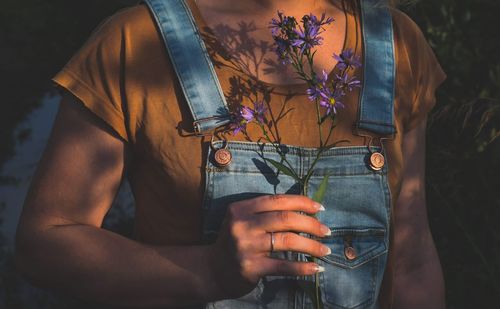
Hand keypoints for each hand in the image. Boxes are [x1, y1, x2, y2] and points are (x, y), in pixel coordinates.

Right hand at [208, 194, 331, 298]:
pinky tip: (316, 268)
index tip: (320, 208)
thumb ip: (265, 212)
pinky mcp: (251, 267)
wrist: (212, 270)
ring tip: (325, 250)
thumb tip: (305, 208)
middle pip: (285, 219)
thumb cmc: (235, 242)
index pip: (277, 200)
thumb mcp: (243, 221)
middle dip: (311, 223)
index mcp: (241, 208)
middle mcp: (242, 225)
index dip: (302, 202)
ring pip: (287, 240)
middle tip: (327, 231)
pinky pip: (283, 265)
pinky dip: (302, 267)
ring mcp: (246, 246)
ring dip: (312, 245)